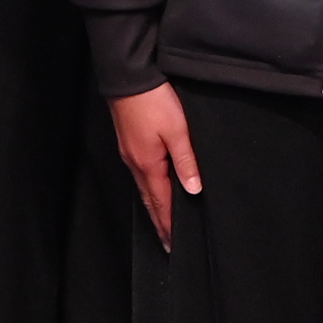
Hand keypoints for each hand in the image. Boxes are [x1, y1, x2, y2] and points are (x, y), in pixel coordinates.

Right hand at [110, 83, 200, 250]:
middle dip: (160, 222)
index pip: (161, 203)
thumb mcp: (178, 131)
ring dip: (155, 207)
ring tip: (163, 224)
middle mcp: (136, 163)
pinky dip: (149, 190)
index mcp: (149, 164)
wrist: (128, 76)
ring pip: (144, 188)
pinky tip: (154, 190)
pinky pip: (141, 175)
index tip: (173, 245)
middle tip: (167, 244)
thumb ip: (186, 161)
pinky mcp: (129, 144)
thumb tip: (193, 190)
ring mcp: (130, 154)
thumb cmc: (154, 101)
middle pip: (149, 200)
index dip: (168, 224)